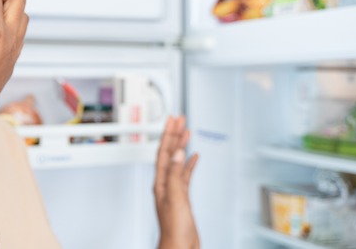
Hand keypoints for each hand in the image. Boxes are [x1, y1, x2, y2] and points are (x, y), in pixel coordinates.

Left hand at [154, 116, 199, 248]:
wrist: (180, 246)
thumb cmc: (175, 229)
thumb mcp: (176, 197)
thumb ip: (176, 174)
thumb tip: (178, 153)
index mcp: (161, 181)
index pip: (164, 151)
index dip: (168, 134)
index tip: (173, 119)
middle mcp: (165, 183)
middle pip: (170, 153)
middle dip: (174, 134)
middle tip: (179, 119)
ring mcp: (174, 189)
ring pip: (178, 161)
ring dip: (182, 145)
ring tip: (186, 131)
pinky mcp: (183, 197)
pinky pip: (185, 174)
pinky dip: (190, 164)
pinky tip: (194, 157)